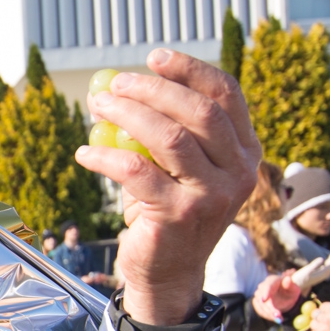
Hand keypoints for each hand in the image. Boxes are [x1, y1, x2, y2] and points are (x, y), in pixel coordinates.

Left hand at [75, 50, 260, 324]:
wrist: (168, 273)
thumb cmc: (170, 210)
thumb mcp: (181, 168)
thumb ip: (169, 129)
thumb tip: (121, 85)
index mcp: (244, 152)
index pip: (226, 96)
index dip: (191, 70)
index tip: (155, 57)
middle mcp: (238, 172)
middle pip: (199, 111)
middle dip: (153, 89)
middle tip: (115, 84)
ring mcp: (212, 195)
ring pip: (169, 137)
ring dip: (127, 114)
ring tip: (98, 108)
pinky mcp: (179, 215)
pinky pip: (136, 171)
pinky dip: (105, 156)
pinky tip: (85, 153)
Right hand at [252, 274, 298, 322]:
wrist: (286, 298)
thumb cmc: (290, 291)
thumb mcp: (294, 288)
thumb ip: (291, 284)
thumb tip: (288, 279)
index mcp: (272, 280)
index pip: (267, 286)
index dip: (265, 292)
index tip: (264, 300)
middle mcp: (263, 286)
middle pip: (262, 298)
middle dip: (269, 308)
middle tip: (278, 316)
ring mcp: (259, 295)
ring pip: (260, 305)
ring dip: (269, 314)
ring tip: (280, 319)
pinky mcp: (257, 303)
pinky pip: (260, 310)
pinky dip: (268, 316)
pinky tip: (276, 318)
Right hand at [291, 255, 329, 291]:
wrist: (295, 286)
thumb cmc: (300, 277)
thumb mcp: (307, 269)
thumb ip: (315, 264)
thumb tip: (322, 258)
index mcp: (320, 274)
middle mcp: (321, 277)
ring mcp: (318, 278)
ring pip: (327, 271)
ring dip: (329, 265)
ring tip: (329, 260)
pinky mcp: (315, 279)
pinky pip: (324, 273)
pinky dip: (326, 269)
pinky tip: (323, 267)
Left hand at [309, 304, 329, 330]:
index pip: (323, 306)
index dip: (327, 308)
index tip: (329, 311)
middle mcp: (326, 319)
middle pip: (315, 313)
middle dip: (320, 315)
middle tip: (326, 319)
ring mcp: (321, 330)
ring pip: (313, 324)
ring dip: (318, 324)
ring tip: (325, 328)